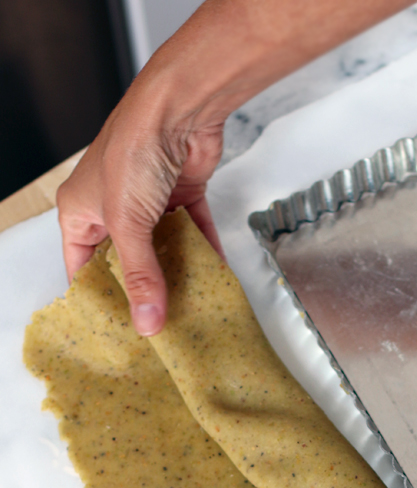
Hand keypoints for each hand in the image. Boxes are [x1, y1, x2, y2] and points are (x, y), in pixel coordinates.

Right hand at [57, 93, 224, 336]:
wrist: (178, 107)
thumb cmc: (133, 148)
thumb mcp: (128, 224)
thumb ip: (141, 275)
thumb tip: (147, 321)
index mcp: (80, 210)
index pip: (84, 267)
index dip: (103, 298)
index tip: (122, 329)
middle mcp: (112, 206)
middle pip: (128, 261)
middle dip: (145, 290)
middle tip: (161, 325)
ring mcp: (148, 200)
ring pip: (163, 249)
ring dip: (178, 274)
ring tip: (191, 307)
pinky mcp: (181, 193)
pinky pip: (193, 232)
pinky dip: (203, 251)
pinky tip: (214, 277)